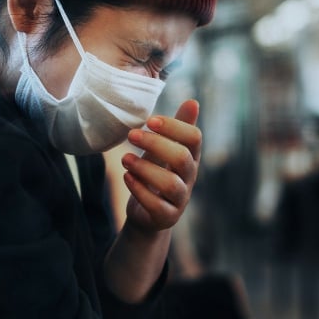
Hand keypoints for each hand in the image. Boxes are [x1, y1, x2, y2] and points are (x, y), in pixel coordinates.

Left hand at [121, 99, 201, 233]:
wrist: (147, 214)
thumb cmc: (156, 174)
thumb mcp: (164, 149)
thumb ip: (176, 128)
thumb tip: (193, 101)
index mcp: (190, 157)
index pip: (194, 138)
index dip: (174, 126)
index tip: (149, 119)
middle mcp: (189, 177)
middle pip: (182, 158)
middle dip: (156, 144)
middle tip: (131, 135)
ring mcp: (180, 199)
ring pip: (170, 183)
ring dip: (145, 168)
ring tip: (124, 159)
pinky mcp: (166, 216)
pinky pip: (156, 205)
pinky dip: (139, 190)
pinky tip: (126, 177)